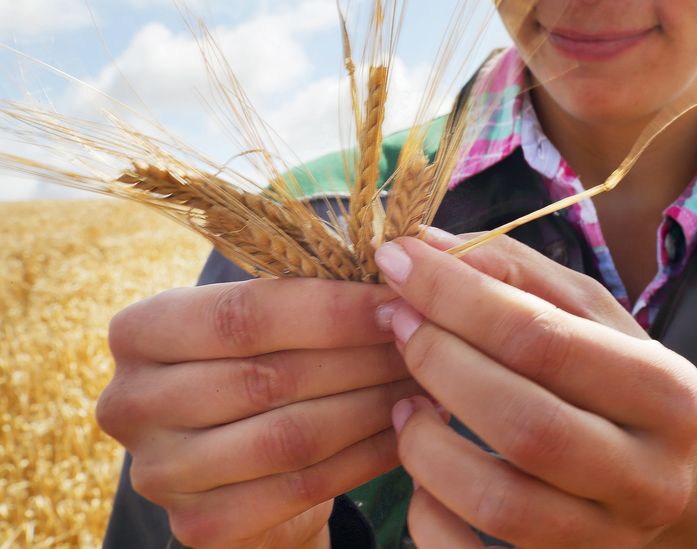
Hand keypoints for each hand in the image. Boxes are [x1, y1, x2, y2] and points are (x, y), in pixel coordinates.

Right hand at [97, 278, 424, 548]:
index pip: (244, 314)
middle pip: (270, 377)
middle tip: (425, 343)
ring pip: (291, 436)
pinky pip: (304, 486)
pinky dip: (367, 456)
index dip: (332, 308)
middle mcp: (132, 402)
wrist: (238, 472)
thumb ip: (306, 296)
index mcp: (140, 332)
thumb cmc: (258, 373)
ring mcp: (159, 472)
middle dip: (362, 358)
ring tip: (428, 383)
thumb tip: (400, 266)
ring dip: (373, 407)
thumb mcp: (263, 325)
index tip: (400, 301)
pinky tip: (409, 431)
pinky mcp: (199, 524)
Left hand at [374, 230, 696, 547]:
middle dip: (440, 364)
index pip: (544, 340)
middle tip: (397, 326)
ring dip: (426, 446)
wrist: (671, 490)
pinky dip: (428, 514)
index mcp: (665, 392)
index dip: (456, 297)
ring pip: (499, 503)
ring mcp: (609, 538)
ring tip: (405, 403)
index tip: (397, 264)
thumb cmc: (618, 387)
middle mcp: (649, 473)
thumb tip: (426, 245)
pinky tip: (425, 470)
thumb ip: (517, 275)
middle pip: (525, 423)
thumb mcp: (591, 319)